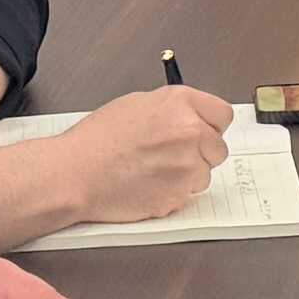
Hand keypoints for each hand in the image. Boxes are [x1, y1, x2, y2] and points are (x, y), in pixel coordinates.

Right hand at [51, 85, 240, 226]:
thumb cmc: (96, 141)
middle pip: (218, 148)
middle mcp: (190, 131)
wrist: (75, 173)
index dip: (211, 126)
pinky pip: (187, 195)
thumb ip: (171, 109)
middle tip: (171, 156)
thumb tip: (189, 116)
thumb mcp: (137, 105)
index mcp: (180, 103)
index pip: (223, 114)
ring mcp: (187, 165)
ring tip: (153, 171)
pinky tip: (147, 185)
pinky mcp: (179, 194)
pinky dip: (172, 193)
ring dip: (187, 176)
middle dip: (201, 153)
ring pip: (204, 174)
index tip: (204, 132)